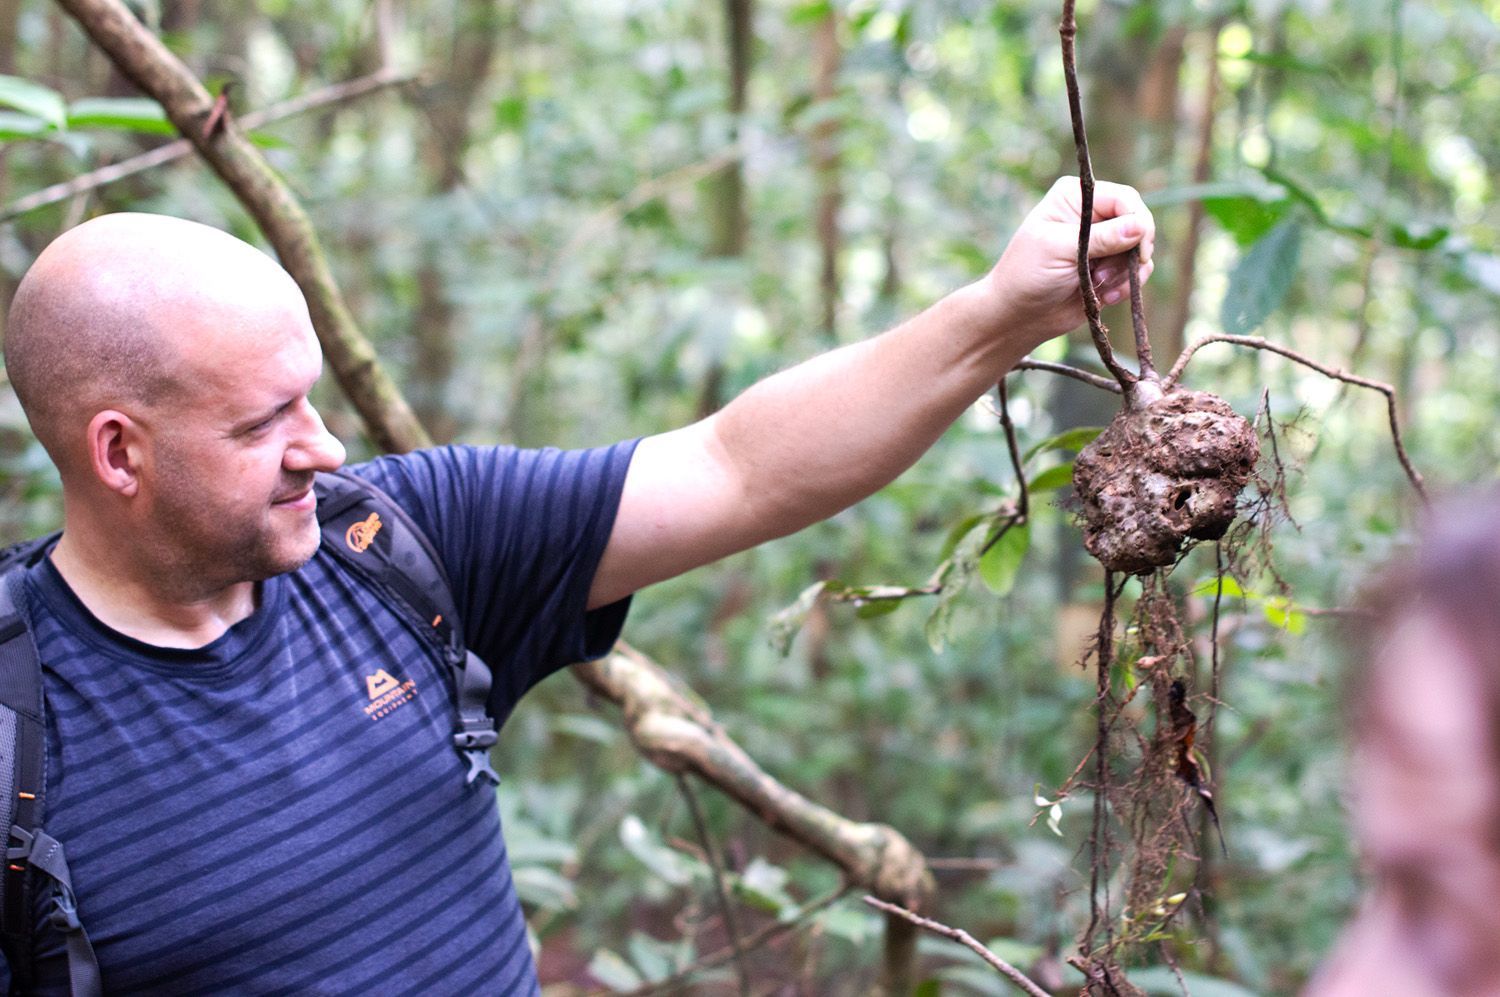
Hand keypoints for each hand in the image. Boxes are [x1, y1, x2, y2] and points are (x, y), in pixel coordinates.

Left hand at [984, 176, 1154, 349]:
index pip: (1124, 198)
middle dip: (1131, 252)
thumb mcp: (1061, 250)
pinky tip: (1104, 297)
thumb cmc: (1028, 275)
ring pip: (1140, 249)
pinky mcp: (1110, 267)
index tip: (1139, 250)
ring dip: (1125, 273)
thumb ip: (1102, 238)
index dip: (1138, 221)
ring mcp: (1104, 241)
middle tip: (1104, 274)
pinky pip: (1138, 271)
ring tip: (1097, 286)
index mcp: (1075, 197)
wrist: (1018, 315)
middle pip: (1139, 222)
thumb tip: (1141, 226)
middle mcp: (1093, 214)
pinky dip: (1127, 286)